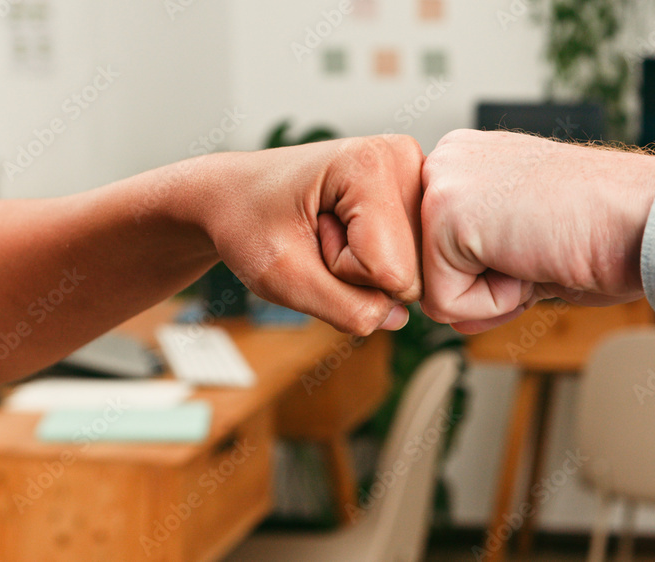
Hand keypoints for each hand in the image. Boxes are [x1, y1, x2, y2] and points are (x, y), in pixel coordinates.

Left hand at [193, 135, 422, 334]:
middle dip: (361, 273)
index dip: (343, 273)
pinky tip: (352, 231)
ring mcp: (416, 174)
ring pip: (419, 270)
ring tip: (330, 231)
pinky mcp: (418, 193)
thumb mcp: (282, 278)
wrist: (235, 194)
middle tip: (319, 235)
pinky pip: (417, 260)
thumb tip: (399, 318)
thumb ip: (345, 309)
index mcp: (371, 162)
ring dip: (370, 269)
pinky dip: (381, 261)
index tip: (310, 236)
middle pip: (413, 273)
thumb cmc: (248, 223)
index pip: (391, 272)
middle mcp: (405, 158)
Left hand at [419, 129, 654, 332]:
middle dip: (486, 284)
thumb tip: (447, 314)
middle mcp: (448, 160)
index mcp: (469, 161)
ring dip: (493, 293)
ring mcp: (442, 182)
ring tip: (536, 249)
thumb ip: (481, 276)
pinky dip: (495, 302)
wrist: (647, 220)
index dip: (493, 274)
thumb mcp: (529, 253)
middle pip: (431, 270)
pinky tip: (531, 257)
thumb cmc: (608, 231)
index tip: (540, 244)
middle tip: (541, 248)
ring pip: (434, 289)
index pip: (444, 251)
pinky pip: (445, 303)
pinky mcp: (444, 214)